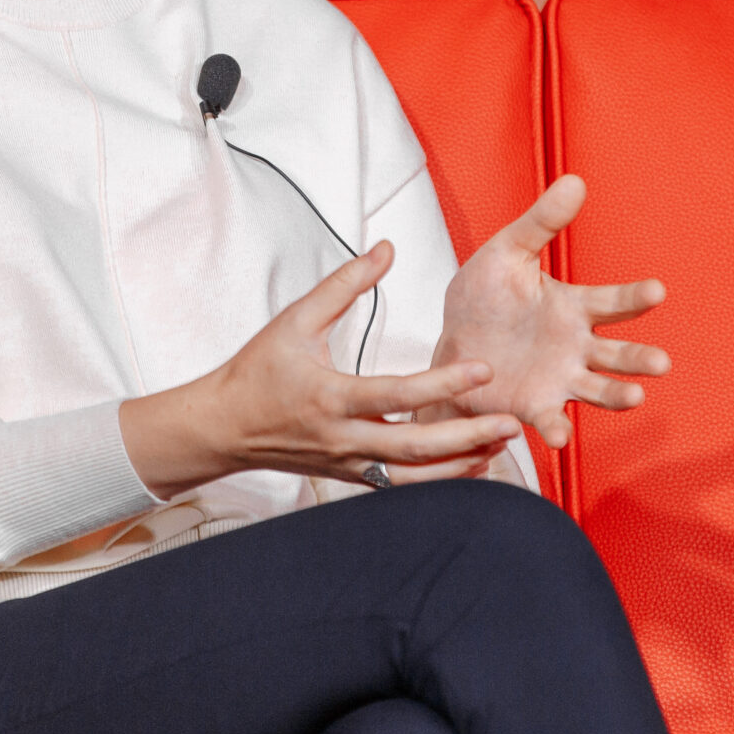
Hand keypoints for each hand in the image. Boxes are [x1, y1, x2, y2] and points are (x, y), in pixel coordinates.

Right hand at [118, 242, 521, 496]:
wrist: (222, 427)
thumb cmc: (256, 371)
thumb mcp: (295, 319)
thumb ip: (345, 284)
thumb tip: (386, 248)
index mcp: (329, 398)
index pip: (395, 393)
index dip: (442, 383)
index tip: (483, 370)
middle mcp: (343, 438)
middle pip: (416, 447)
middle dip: (468, 437)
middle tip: (511, 421)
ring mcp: (348, 464)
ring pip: (413, 477)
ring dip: (460, 466)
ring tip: (500, 446)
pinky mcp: (351, 476)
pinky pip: (402, 484)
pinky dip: (438, 479)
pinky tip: (469, 465)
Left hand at [430, 174, 668, 446]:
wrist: (448, 345)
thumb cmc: (483, 296)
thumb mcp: (507, 252)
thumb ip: (541, 222)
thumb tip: (575, 180)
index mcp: (572, 308)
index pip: (612, 303)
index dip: (634, 298)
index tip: (657, 291)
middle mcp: (575, 347)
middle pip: (616, 354)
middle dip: (639, 359)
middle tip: (661, 363)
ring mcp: (558, 379)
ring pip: (598, 390)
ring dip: (618, 395)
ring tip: (636, 396)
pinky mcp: (533, 406)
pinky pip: (551, 420)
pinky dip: (557, 429)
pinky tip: (562, 436)